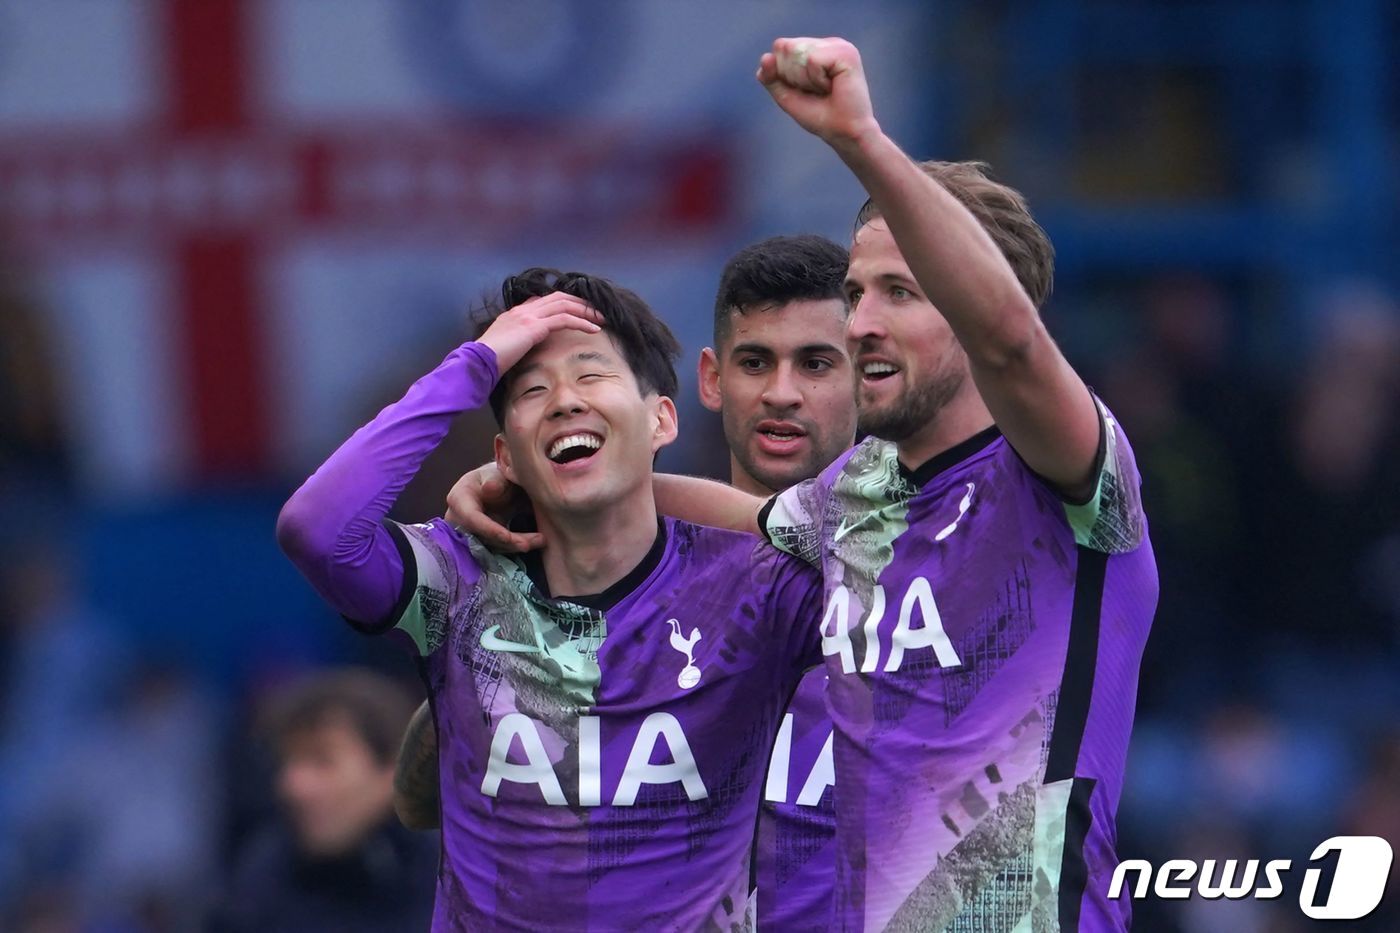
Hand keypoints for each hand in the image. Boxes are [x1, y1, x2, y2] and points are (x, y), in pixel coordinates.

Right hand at [444, 462, 542, 551]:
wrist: (500, 484)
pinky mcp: (481, 541)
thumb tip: (489, 488)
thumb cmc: (497, 476)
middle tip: (533, 542)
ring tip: (541, 539)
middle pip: (481, 537)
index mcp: (459, 499)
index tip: (509, 537)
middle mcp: (458, 519)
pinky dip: (516, 546)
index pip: (471, 518)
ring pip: (491, 546)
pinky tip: (536, 541)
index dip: (489, 529)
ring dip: (516, 545)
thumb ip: (495, 480)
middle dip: (508, 542)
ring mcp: (468, 533)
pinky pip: (498, 548)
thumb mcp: (497, 473)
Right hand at [475, 292, 602, 373]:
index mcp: (515, 314)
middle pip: (558, 297)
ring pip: (565, 305)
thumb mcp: (505, 349)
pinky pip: (565, 319)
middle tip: (596, 311)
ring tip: (601, 319)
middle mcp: (522, 310)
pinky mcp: (534, 326)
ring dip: (586, 311)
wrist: (477, 362)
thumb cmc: (488, 362)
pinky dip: (582, 322)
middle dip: (580, 303)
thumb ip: (517, 344)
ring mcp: (528, 316)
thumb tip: (526, 352)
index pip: (543, 300)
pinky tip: (594, 329)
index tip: (579, 310)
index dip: (564, 303)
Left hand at [756, 37, 878, 148]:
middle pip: (786, 47)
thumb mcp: (786, 95)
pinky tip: (832, 87)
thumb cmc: (819, 116)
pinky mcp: (846, 52)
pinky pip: (812, 60)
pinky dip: (816, 79)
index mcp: (814, 49)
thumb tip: (765, 57)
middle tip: (816, 91)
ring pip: (797, 52)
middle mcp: (826, 44)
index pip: (780, 47)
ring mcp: (838, 45)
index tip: (806, 90)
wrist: (844, 133)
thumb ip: (771, 77)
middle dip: (793, 76)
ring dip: (806, 79)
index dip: (784, 73)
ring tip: (825, 89)